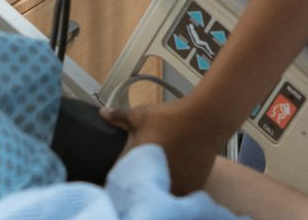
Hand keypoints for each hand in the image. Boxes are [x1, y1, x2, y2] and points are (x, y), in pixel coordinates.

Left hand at [102, 97, 230, 196]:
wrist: (205, 118)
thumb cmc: (170, 117)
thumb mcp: (141, 115)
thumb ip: (119, 116)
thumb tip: (102, 113)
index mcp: (137, 166)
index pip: (121, 182)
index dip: (120, 181)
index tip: (123, 177)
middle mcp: (155, 181)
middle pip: (142, 191)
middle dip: (140, 185)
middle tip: (143, 175)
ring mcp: (175, 186)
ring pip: (162, 194)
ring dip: (158, 189)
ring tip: (160, 177)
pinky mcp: (192, 188)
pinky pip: (180, 195)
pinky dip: (177, 188)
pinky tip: (177, 177)